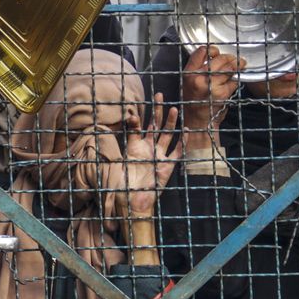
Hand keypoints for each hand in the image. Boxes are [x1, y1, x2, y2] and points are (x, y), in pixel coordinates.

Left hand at [113, 93, 185, 219]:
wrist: (133, 202)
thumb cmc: (121, 186)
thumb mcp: (116, 164)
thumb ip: (116, 147)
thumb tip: (111, 132)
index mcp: (134, 148)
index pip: (136, 128)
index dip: (136, 118)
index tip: (134, 109)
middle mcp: (147, 149)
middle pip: (154, 126)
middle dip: (157, 111)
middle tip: (159, 96)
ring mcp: (158, 156)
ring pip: (167, 135)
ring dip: (170, 122)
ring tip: (173, 108)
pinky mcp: (167, 166)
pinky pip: (177, 152)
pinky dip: (182, 142)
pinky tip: (187, 130)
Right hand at [181, 46, 244, 129]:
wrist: (197, 122)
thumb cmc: (194, 101)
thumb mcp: (189, 82)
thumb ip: (198, 68)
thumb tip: (216, 55)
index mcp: (189, 73)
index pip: (202, 51)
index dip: (213, 49)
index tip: (217, 52)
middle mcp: (199, 78)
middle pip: (219, 58)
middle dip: (229, 57)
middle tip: (235, 59)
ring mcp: (211, 85)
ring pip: (229, 68)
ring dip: (237, 65)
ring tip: (241, 64)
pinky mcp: (222, 93)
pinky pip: (233, 81)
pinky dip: (236, 79)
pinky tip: (235, 80)